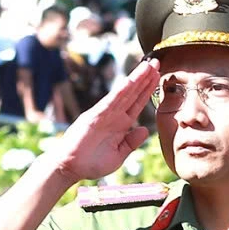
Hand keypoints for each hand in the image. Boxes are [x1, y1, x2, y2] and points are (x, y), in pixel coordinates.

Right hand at [42, 59, 158, 183]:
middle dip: (145, 78)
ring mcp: (104, 114)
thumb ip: (132, 142)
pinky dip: (120, 91)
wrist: (70, 168)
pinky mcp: (94, 116)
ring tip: (148, 66)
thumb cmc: (92, 163)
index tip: (158, 76)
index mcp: (121, 124)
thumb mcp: (119, 155)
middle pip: (133, 93)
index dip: (148, 90)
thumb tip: (145, 129)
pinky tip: (130, 81)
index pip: (137, 103)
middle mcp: (114, 115)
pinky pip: (110, 102)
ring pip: (124, 93)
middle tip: (156, 62)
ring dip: (136, 79)